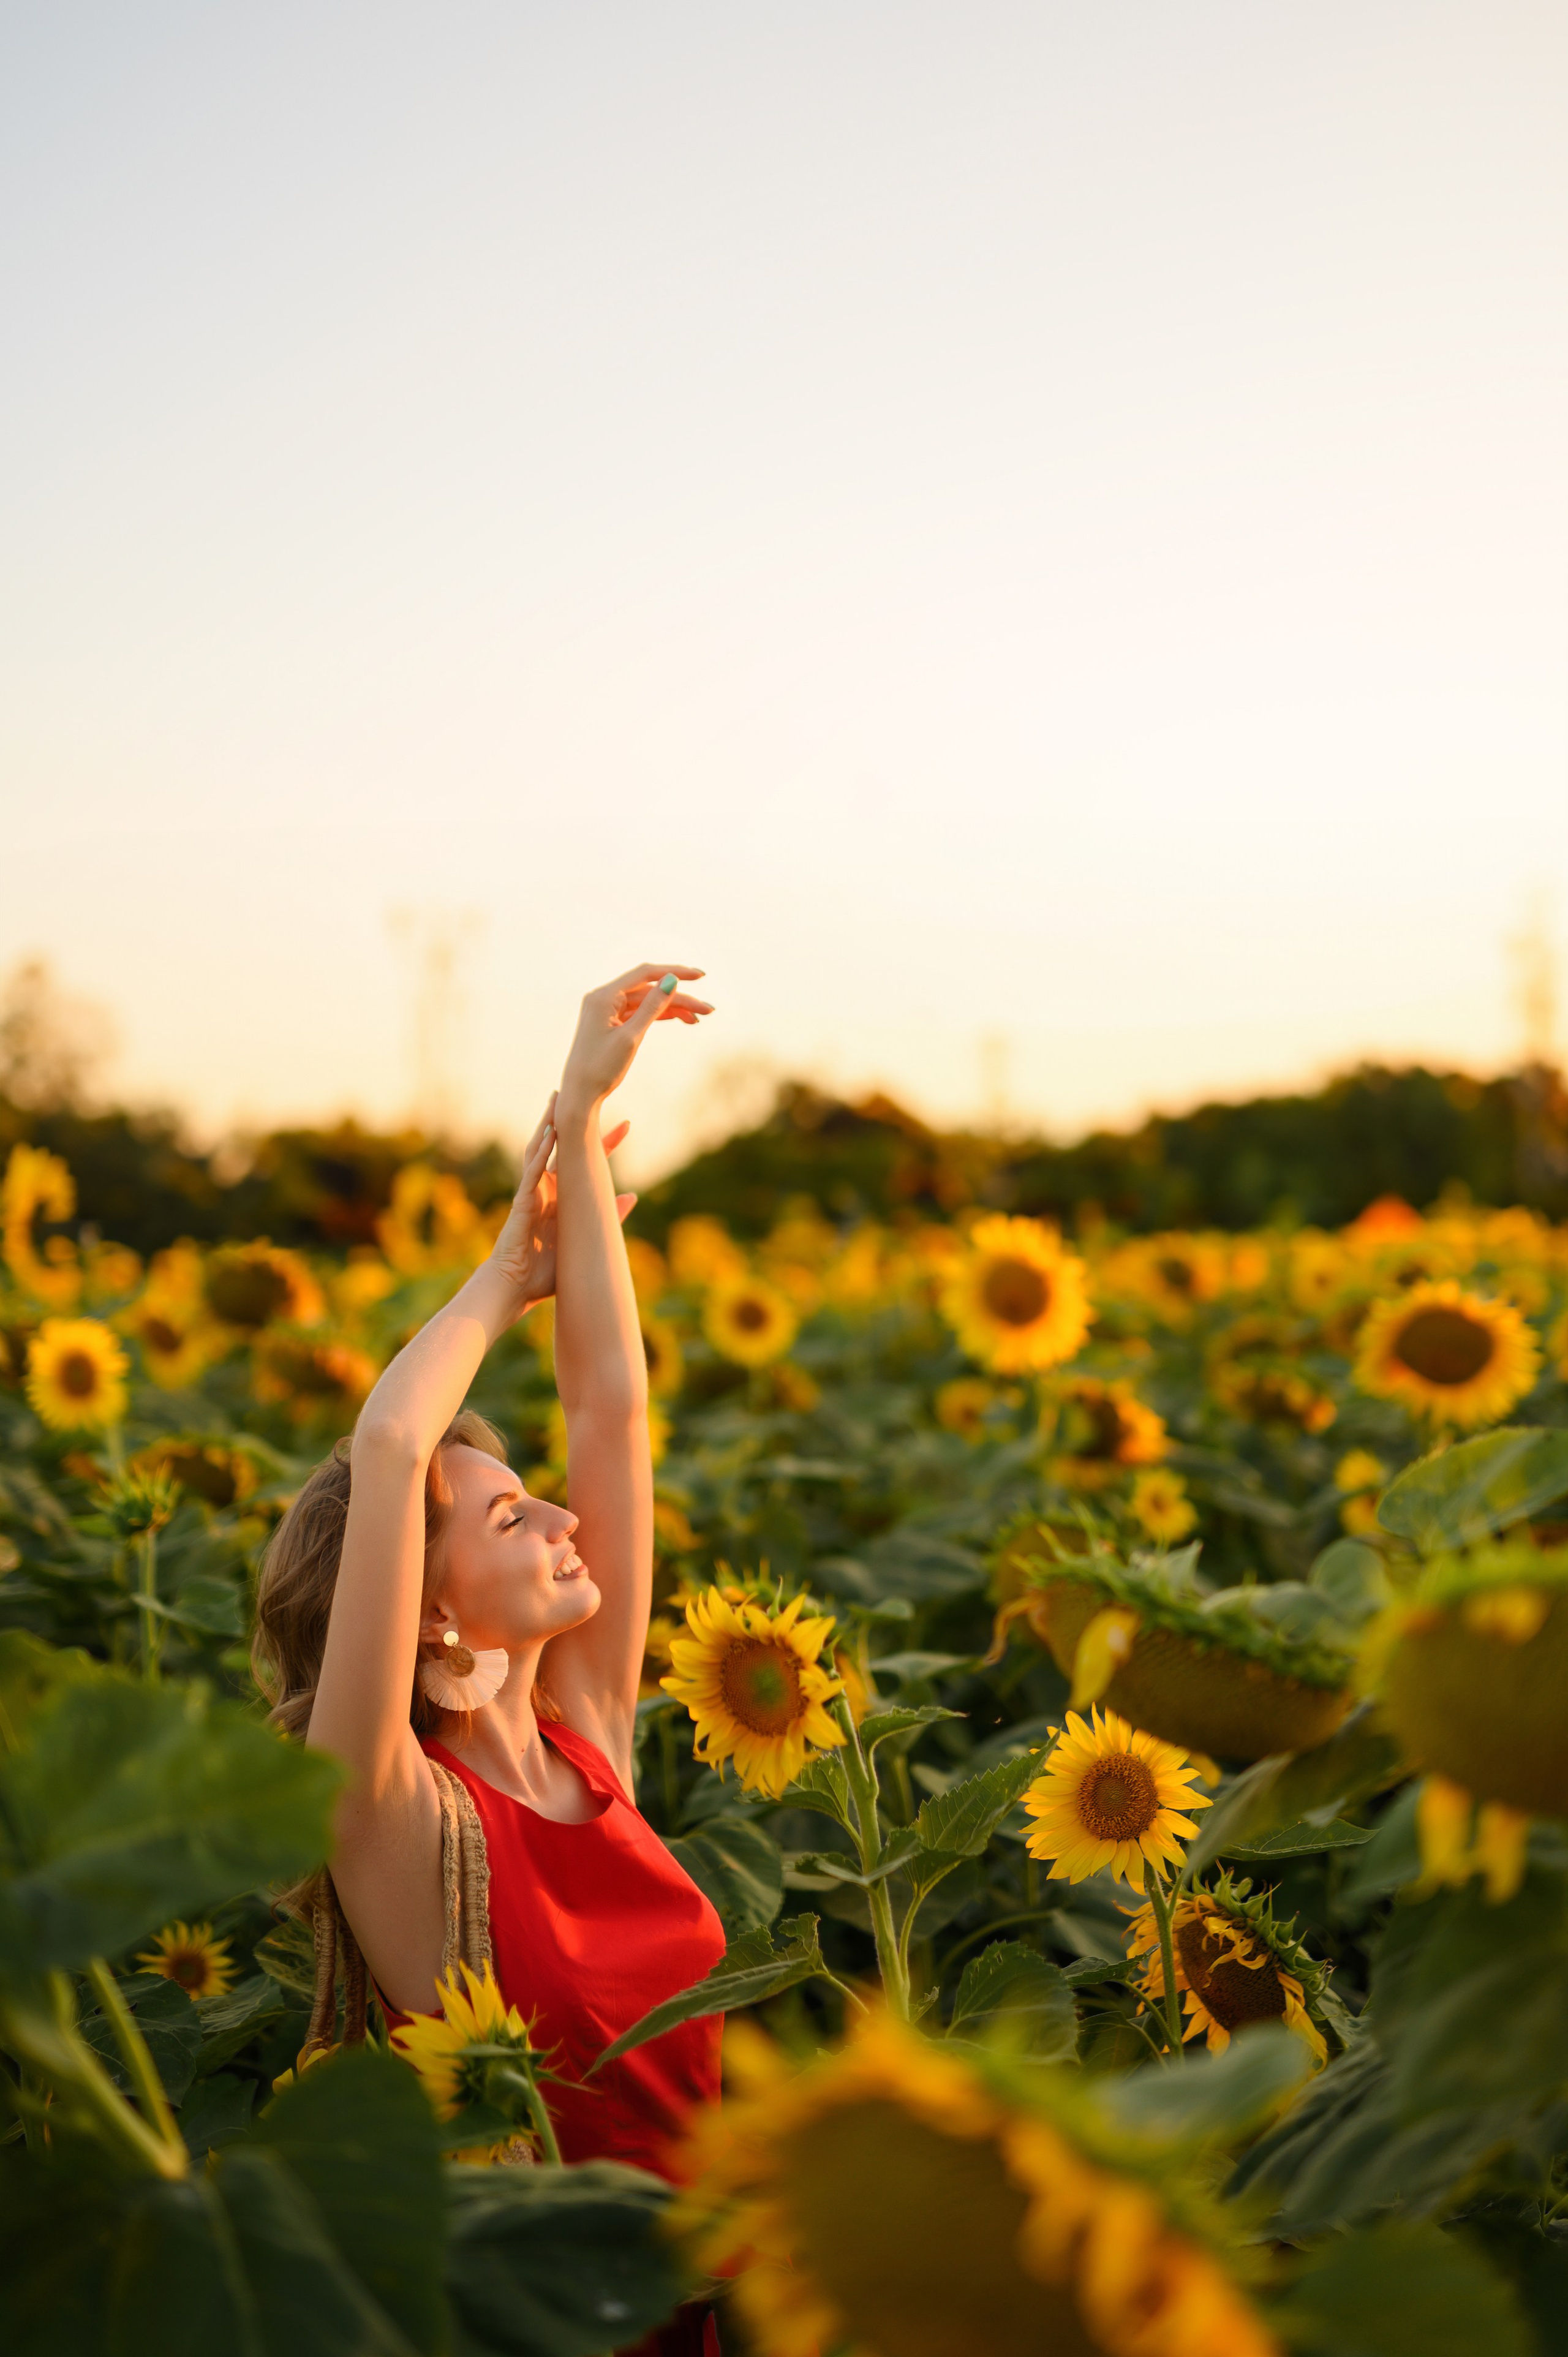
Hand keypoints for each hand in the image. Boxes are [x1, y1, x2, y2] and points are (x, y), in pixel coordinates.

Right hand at [489, 1101, 636, 1309]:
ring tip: (558, 1100)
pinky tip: (549, 1135)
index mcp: (562, 1198)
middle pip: (563, 1149)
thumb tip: (633, 1196)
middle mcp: (546, 1190)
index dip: (605, 1144)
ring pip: (539, 1151)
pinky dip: (540, 1153)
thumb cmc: (546, 1271)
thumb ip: (607, 1217)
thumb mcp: (587, 1239)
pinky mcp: (522, 1202)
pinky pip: (531, 1172)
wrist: (516, 1288)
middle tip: (595, 1099)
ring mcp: (532, 1193)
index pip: (586, 1163)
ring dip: (549, 1125)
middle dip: (579, 1125)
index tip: (627, 1126)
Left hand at [557, 963, 712, 1117]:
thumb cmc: (601, 1068)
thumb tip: (671, 980)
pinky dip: (659, 1016)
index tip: (700, 976)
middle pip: (649, 990)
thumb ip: (652, 1007)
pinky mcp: (611, 1023)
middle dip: (680, 999)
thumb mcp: (631, 1037)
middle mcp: (604, 998)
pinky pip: (640, 1013)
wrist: (580, 1093)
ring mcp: (607, 1010)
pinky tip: (682, 1019)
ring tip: (698, 1018)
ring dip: (673, 1009)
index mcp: (604, 996)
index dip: (675, 972)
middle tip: (708, 1010)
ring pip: (647, 1003)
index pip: (645, 974)